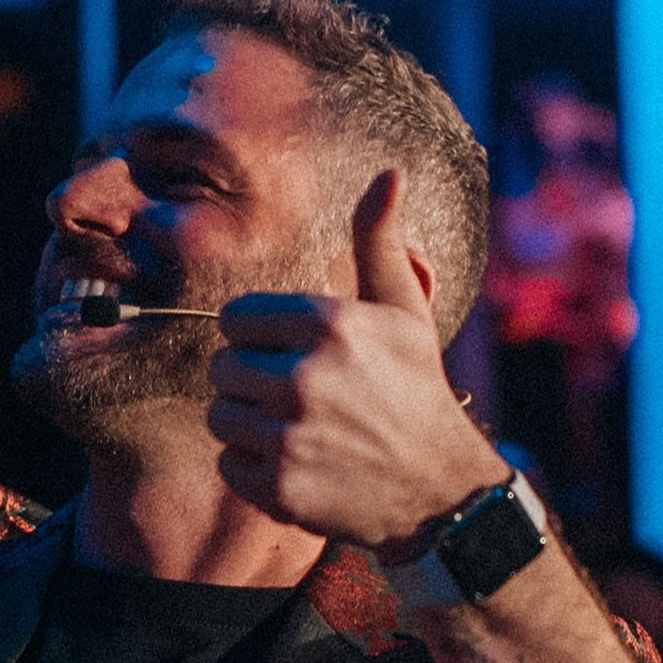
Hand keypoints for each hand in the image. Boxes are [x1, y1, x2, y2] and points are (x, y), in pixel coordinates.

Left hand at [209, 173, 503, 548]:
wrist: (442, 491)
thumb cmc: (414, 389)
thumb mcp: (403, 310)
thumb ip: (379, 240)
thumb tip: (390, 171)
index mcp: (330, 323)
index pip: (235, 318)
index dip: (261, 336)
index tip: (293, 353)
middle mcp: (305, 377)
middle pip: (222, 367)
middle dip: (253, 380)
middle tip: (299, 396)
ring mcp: (290, 436)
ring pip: (220, 416)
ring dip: (251, 425)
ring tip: (298, 429)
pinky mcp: (280, 489)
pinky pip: (228, 464)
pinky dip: (254, 469)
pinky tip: (298, 463)